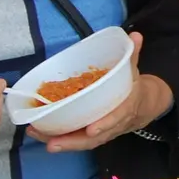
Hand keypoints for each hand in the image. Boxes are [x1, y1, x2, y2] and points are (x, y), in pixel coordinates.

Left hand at [31, 33, 174, 151]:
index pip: (116, 118)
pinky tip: (39, 133)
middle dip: (72, 142)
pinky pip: (76, 139)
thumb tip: (135, 35)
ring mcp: (101, 132)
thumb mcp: (134, 71)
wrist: (142, 108)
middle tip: (52, 143)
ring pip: (81, 142)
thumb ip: (132, 55)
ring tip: (37, 135)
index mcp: (125, 108)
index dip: (105, 124)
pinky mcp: (91, 134)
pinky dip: (58, 138)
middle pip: (93, 138)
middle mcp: (112, 125)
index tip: (91, 130)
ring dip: (59, 142)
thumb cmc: (133, 88)